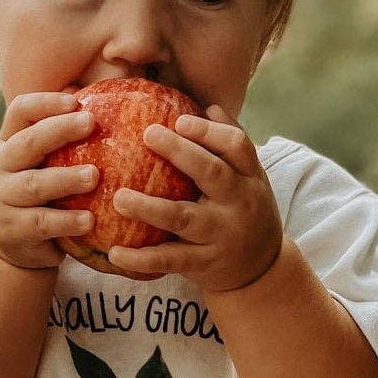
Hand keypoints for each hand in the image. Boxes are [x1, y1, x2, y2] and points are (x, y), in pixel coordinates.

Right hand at [0, 91, 98, 269]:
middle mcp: (0, 167)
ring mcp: (2, 199)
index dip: (45, 102)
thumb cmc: (44, 198)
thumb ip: (66, 141)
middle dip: (59, 130)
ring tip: (94, 176)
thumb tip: (108, 100)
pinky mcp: (12, 231)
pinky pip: (41, 223)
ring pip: (34, 185)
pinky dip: (66, 221)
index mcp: (10, 144)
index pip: (20, 112)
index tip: (76, 100)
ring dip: (65, 178)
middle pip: (27, 143)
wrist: (16, 248)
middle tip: (90, 123)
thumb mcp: (46, 166)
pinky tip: (89, 220)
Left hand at [106, 103, 283, 292]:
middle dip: (181, 153)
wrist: (262, 270)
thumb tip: (209, 106)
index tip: (179, 120)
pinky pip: (169, 260)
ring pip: (183, 218)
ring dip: (149, 208)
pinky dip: (141, 259)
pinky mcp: (204, 264)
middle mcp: (238, 203)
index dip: (209, 131)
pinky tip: (115, 252)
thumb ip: (230, 146)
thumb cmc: (245, 212)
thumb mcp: (249, 180)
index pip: (237, 146)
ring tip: (118, 198)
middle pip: (212, 173)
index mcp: (248, 177)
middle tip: (148, 134)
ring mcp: (221, 235)